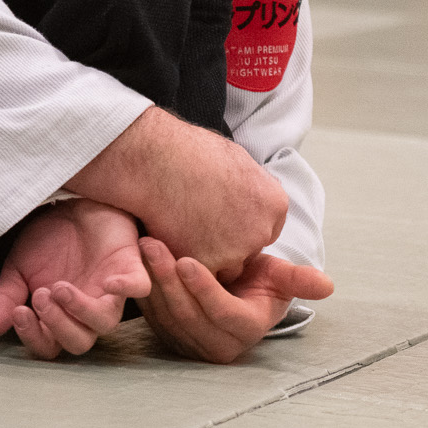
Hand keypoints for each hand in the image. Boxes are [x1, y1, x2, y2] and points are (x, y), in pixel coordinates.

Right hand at [0, 199, 148, 358]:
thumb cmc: (48, 240)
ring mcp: (110, 294)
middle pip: (78, 343)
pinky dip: (127, 287)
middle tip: (41, 296)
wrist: (71, 205)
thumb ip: (6, 296)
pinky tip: (110, 282)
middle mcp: (85, 312)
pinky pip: (138, 287)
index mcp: (58, 316)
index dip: (33, 336)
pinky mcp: (130, 269)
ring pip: (104, 323)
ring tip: (60, 287)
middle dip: (57, 324)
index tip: (19, 311)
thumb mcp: (18, 267)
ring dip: (80, 310)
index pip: (48, 345)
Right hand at [65, 108, 287, 283]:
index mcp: (273, 203)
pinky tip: (169, 239)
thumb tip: (250, 192)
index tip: (219, 218)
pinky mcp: (206, 265)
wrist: (154, 160)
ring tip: (180, 231)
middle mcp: (260, 230)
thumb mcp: (235, 158)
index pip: (264, 229)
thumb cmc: (187, 152)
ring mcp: (235, 251)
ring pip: (224, 268)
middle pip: (247, 252)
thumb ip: (250, 184)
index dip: (239, 226)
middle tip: (197, 224)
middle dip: (226, 245)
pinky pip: (197, 275)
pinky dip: (183, 263)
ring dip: (206, 258)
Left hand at [137, 239, 333, 363]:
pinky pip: (150, 312)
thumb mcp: (281, 276)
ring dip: (151, 279)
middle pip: (187, 315)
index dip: (205, 289)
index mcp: (245, 331)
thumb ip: (299, 280)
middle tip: (153, 244)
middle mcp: (215, 344)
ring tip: (142, 242)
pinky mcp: (166, 332)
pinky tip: (132, 255)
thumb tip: (327, 286)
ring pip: (165, 313)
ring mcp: (187, 341)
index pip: (222, 314)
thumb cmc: (259, 278)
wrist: (235, 285)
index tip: (189, 261)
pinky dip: (141, 285)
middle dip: (168, 279)